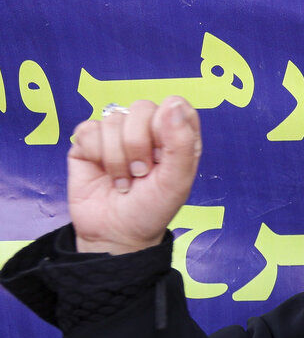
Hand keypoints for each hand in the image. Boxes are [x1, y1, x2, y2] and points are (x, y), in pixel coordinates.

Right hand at [67, 96, 201, 254]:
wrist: (115, 233)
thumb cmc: (152, 208)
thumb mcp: (177, 181)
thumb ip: (181, 142)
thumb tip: (174, 103)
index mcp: (176, 136)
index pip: (176, 105)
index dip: (167, 124)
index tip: (163, 154)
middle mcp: (147, 130)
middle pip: (141, 107)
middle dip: (139, 145)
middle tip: (141, 173)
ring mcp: (116, 134)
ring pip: (113, 119)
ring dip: (118, 158)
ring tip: (124, 180)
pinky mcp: (88, 142)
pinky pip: (88, 129)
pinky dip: (96, 154)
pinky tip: (102, 172)